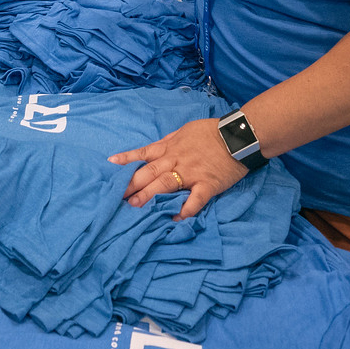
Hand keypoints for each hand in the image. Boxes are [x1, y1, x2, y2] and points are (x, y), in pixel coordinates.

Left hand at [109, 118, 247, 219]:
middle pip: (150, 172)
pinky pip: (196, 199)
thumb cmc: (210, 132)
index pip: (144, 154)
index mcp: (171, 147)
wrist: (238, 136)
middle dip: (132, 184)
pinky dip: (186, 209)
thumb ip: (168, 141)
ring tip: (135, 206)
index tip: (110, 165)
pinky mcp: (208, 184)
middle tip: (117, 196)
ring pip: (166, 184)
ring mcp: (192, 173)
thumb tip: (153, 148)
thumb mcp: (185, 130)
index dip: (127, 159)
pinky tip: (175, 218)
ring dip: (149, 195)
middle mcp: (177, 160)